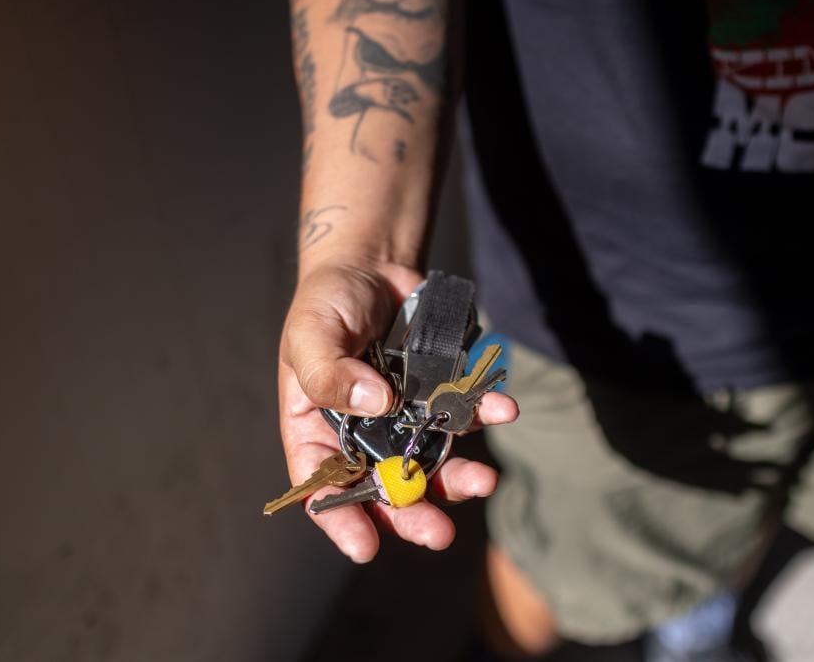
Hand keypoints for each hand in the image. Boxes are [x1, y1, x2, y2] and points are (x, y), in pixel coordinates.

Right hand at [278, 260, 518, 561]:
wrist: (372, 266)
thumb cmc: (328, 304)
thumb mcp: (311, 334)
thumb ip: (329, 373)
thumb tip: (376, 406)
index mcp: (317, 431)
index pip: (324, 487)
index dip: (342, 519)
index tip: (365, 546)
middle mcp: (364, 434)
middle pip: (386, 487)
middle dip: (413, 513)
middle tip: (438, 534)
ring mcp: (406, 417)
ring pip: (433, 461)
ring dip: (460, 478)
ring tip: (485, 482)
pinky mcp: (441, 394)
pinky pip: (465, 413)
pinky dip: (486, 412)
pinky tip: (503, 408)